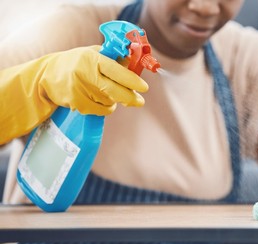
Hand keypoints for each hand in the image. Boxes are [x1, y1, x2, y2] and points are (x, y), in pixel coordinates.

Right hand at [0, 46, 148, 143]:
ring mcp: (79, 90)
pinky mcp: (76, 104)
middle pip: (114, 91)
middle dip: (130, 98)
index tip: (144, 87)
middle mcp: (85, 74)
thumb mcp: (94, 54)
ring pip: (109, 102)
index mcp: (92, 59)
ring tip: (106, 92)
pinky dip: (104, 107)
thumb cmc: (77, 62)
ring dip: (114, 100)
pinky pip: (100, 110)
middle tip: (139, 101)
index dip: (132, 81)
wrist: (47, 75)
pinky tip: (98, 99)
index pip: (117, 71)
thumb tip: (136, 65)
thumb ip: (115, 59)